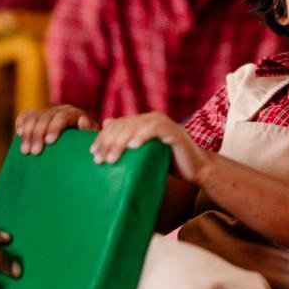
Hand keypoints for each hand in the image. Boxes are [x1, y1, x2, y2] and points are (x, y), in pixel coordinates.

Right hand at [16, 105, 97, 154]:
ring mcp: (47, 112)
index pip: (62, 117)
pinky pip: (26, 115)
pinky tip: (18, 134)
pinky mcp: (37, 116)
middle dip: (37, 135)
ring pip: (33, 118)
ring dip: (27, 134)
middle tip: (34, 152)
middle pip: (44, 118)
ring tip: (25, 151)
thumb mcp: (91, 137)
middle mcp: (59, 110)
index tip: (49, 142)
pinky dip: (21, 123)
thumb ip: (89, 130)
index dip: (54, 128)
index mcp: (73, 114)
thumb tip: (83, 121)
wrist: (80, 139)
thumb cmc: (86, 142)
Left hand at [91, 113, 205, 182]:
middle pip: (123, 125)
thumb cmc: (168, 163)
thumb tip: (106, 124)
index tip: (93, 153)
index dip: (102, 137)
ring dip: (120, 142)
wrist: (196, 170)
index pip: (116, 125)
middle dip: (108, 142)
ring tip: (112, 159)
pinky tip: (133, 146)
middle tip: (99, 160)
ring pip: (135, 127)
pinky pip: (155, 129)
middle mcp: (151, 119)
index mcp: (142, 122)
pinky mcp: (174, 132)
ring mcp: (163, 124)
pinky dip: (143, 136)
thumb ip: (128, 142)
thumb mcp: (144, 154)